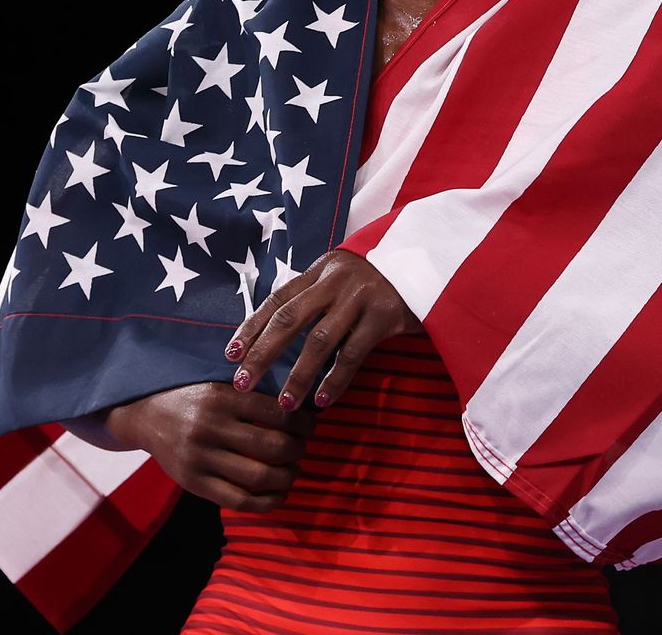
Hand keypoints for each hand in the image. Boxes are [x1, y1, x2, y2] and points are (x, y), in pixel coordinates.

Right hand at [70, 381, 315, 512]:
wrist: (145, 417)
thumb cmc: (192, 398)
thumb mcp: (220, 386)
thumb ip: (253, 395)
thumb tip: (303, 408)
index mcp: (222, 398)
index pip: (278, 413)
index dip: (304, 422)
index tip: (310, 425)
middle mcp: (210, 427)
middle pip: (274, 446)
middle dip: (299, 450)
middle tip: (302, 447)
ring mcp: (201, 459)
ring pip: (260, 476)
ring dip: (288, 476)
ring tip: (292, 469)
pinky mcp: (194, 484)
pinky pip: (239, 500)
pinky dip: (268, 501)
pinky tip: (279, 493)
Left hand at [224, 248, 421, 411]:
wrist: (430, 256)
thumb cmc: (381, 274)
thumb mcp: (343, 275)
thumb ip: (316, 296)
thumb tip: (279, 332)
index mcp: (319, 271)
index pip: (276, 301)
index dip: (251, 328)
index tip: (231, 356)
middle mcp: (334, 282)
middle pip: (289, 320)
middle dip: (262, 354)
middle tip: (242, 383)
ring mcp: (359, 298)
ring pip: (319, 342)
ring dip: (298, 376)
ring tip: (285, 403)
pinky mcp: (384, 315)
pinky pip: (353, 353)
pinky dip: (335, 379)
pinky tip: (322, 400)